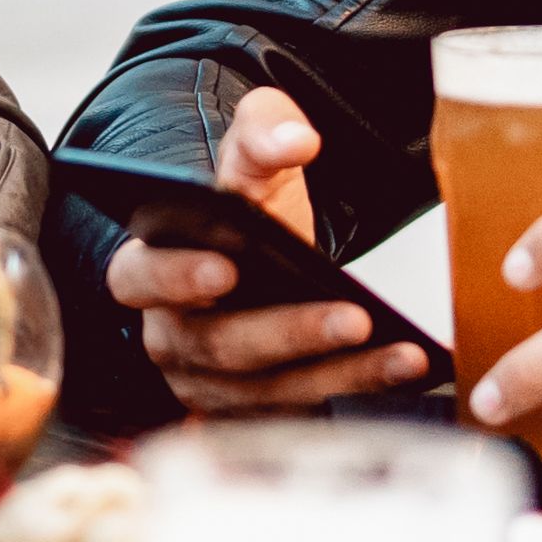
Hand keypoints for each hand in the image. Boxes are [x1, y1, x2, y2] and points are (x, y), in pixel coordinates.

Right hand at [109, 87, 429, 412]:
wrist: (273, 262)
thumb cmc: (251, 212)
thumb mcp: (254, 159)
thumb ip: (264, 129)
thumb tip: (294, 138)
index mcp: (150, 267)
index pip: (138, 278)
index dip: (176, 278)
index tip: (226, 270)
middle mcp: (171, 333)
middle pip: (217, 344)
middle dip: (289, 333)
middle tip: (352, 317)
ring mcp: (208, 383)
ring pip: (266, 389)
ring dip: (338, 372)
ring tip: (399, 351)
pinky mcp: (254, 412)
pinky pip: (300, 409)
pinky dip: (355, 389)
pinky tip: (402, 365)